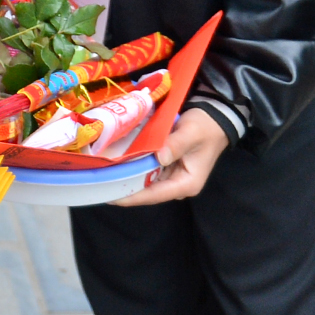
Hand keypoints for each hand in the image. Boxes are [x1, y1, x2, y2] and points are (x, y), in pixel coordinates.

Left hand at [111, 108, 229, 205]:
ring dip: (125, 177)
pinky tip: (116, 162)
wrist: (215, 117)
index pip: (154, 195)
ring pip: (144, 181)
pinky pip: (146, 170)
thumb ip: (175, 144)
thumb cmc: (205, 126)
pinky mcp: (166, 167)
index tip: (109, 196)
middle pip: (146, 191)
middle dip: (124, 187)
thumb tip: (158, 156)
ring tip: (101, 173)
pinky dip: (133, 166)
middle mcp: (177, 185)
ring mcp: (171, 177)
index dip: (131, 197)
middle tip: (99, 182)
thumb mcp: (192, 133)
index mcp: (186, 184)